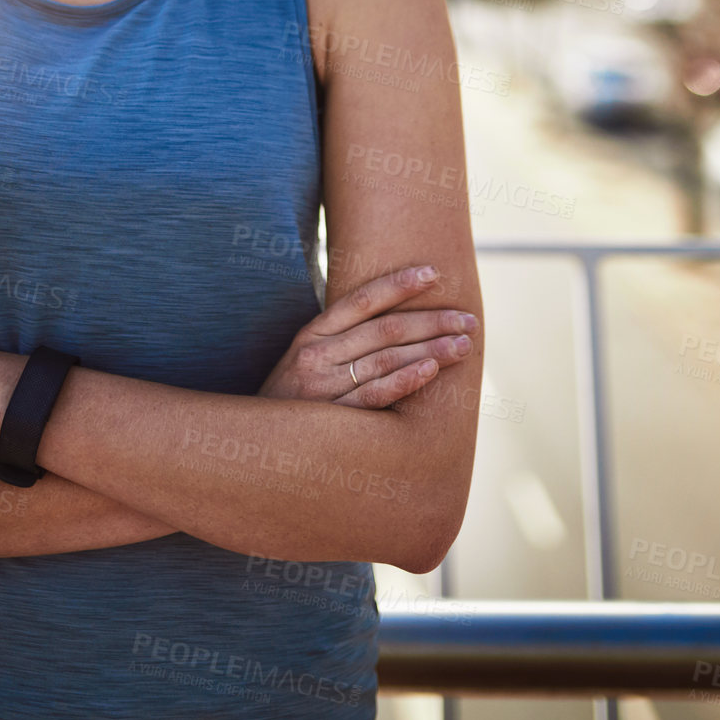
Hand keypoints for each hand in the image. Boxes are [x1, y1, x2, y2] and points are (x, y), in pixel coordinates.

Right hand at [257, 265, 477, 408]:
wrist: (251, 446)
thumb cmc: (289, 400)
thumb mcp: (304, 360)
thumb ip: (340, 340)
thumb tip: (392, 319)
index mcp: (312, 333)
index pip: (363, 299)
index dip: (400, 284)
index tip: (435, 273)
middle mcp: (317, 354)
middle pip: (385, 328)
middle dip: (432, 321)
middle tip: (468, 319)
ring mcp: (322, 386)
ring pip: (386, 359)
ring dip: (431, 349)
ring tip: (464, 344)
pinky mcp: (330, 419)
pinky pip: (374, 395)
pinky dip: (404, 380)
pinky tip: (431, 370)